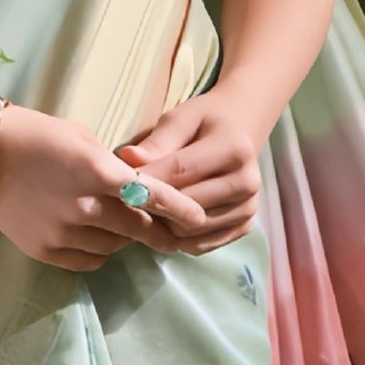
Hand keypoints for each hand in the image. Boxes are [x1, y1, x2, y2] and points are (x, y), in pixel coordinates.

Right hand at [0, 108, 204, 272]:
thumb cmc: (34, 135)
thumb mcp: (81, 138)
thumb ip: (112, 166)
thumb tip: (135, 187)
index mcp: (97, 173)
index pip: (152, 196)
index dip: (180, 209)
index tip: (198, 219)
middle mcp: (84, 208)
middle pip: (137, 229)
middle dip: (158, 232)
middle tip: (171, 234)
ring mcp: (62, 233)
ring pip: (113, 248)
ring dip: (123, 239)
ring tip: (117, 224)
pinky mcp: (44, 251)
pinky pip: (87, 261)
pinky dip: (97, 252)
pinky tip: (94, 238)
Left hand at [115, 88, 264, 252]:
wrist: (239, 133)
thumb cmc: (205, 122)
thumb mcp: (180, 120)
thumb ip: (156, 142)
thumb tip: (128, 159)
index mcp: (235, 149)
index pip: (180, 172)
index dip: (145, 180)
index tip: (116, 183)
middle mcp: (248, 182)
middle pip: (186, 207)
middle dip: (152, 205)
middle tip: (127, 200)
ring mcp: (248, 209)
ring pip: (190, 231)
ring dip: (163, 224)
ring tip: (146, 208)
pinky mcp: (244, 227)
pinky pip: (200, 245)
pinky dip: (178, 238)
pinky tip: (166, 221)